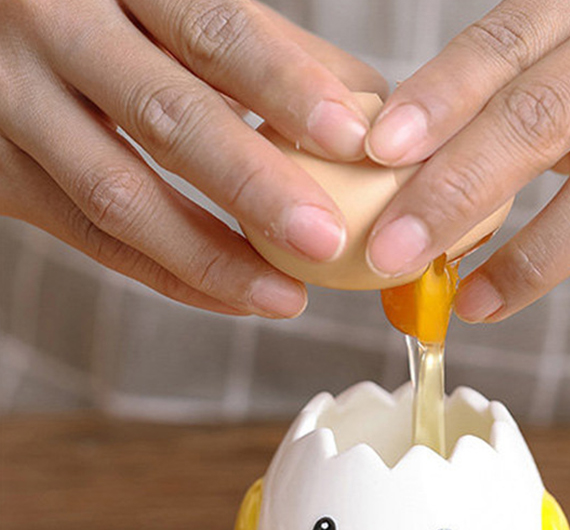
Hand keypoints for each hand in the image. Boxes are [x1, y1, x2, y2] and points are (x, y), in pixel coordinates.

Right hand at [0, 0, 385, 316]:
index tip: (353, 140)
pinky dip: (169, 275)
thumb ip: (270, 53)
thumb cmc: (112, 19)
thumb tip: (371, 114)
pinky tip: (232, 296)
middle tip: (325, 240)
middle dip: (253, 186)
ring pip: (118, 195)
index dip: (285, 86)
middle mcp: (54, 27)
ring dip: (213, 257)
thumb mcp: (178, 7)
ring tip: (287, 298)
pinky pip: (92, 239)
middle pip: (166, 115)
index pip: (213, 31)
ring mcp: (12, 101)